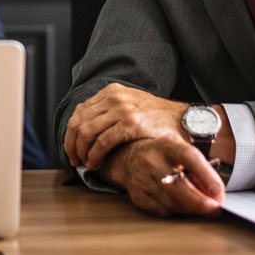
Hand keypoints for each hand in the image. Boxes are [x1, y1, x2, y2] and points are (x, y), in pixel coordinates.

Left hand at [65, 83, 186, 169]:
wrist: (184, 121)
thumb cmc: (158, 119)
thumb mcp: (131, 105)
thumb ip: (109, 111)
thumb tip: (85, 126)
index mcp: (113, 91)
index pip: (79, 111)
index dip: (71, 133)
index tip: (72, 149)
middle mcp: (115, 97)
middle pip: (78, 122)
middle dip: (71, 144)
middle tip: (74, 160)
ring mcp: (123, 109)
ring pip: (86, 132)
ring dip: (81, 152)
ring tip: (85, 164)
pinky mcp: (131, 123)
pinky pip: (101, 142)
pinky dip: (94, 155)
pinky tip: (95, 164)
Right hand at [101, 136, 224, 216]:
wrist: (130, 156)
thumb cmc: (164, 153)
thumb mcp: (181, 150)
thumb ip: (198, 168)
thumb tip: (216, 194)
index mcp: (167, 145)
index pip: (189, 157)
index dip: (206, 175)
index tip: (219, 191)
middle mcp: (151, 160)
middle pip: (178, 186)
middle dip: (200, 202)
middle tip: (216, 208)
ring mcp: (142, 179)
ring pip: (171, 202)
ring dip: (192, 209)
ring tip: (206, 208)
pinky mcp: (138, 196)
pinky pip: (162, 211)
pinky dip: (178, 212)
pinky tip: (187, 209)